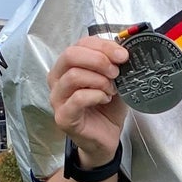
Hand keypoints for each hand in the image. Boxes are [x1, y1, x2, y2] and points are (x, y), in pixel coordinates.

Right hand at [48, 38, 128, 166]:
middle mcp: (57, 79)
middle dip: (99, 60)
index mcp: (68, 65)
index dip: (103, 46)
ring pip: (73, 76)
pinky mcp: (63, 116)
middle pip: (71, 55)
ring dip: (99, 80)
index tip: (122, 55)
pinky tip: (105, 99)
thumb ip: (115, 64)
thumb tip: (123, 50)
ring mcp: (57, 98)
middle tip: (116, 71)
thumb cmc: (107, 107)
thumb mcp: (114, 80)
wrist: (107, 137)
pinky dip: (96, 95)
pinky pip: (78, 98)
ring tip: (111, 89)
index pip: (80, 44)